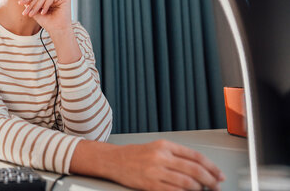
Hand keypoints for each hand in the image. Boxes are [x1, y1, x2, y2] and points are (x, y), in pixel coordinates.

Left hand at [18, 0, 71, 33]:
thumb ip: (29, 2)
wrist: (57, 31)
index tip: (20, 3)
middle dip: (32, 4)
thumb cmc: (48, 23)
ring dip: (37, 6)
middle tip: (26, 12)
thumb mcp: (35, 12)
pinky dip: (45, 5)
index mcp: (49, 0)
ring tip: (32, 14)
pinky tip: (43, 13)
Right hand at [71, 139, 224, 190]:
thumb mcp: (156, 147)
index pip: (195, 156)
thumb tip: (200, 168)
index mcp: (165, 145)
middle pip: (194, 169)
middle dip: (210, 180)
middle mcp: (161, 157)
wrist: (114, 161)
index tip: (219, 174)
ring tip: (203, 190)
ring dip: (199, 189)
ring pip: (187, 182)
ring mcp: (155, 171)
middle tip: (217, 185)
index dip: (211, 166)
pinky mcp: (150, 185)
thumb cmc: (135, 155)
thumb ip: (176, 155)